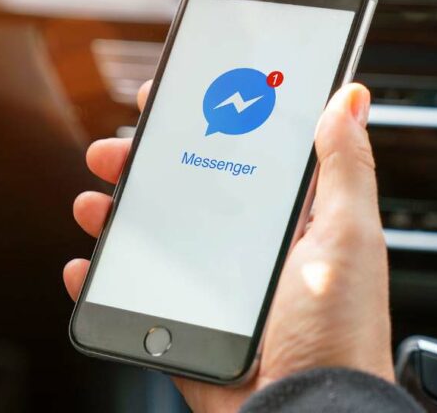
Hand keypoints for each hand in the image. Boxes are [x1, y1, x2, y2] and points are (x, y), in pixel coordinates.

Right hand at [63, 81, 393, 411]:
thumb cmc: (339, 338)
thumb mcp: (349, 240)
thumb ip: (346, 168)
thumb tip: (349, 99)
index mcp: (289, 225)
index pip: (239, 157)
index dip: (202, 123)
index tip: (170, 100)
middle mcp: (247, 252)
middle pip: (183, 193)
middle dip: (142, 165)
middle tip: (116, 151)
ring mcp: (211, 290)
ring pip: (151, 239)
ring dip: (113, 215)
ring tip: (93, 204)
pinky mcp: (184, 326)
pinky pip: (133, 293)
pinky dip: (101, 278)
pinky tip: (86, 265)